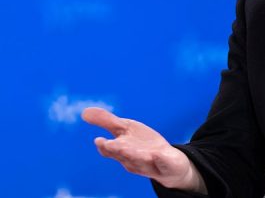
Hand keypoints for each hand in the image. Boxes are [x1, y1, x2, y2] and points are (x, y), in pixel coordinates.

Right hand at [81, 107, 206, 192]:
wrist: (169, 163)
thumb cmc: (142, 145)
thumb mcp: (126, 130)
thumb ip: (106, 121)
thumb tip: (84, 112)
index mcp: (122, 150)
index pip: (111, 150)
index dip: (105, 146)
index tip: (99, 140)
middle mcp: (134, 158)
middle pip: (124, 155)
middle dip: (118, 151)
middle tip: (111, 145)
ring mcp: (151, 162)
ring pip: (142, 160)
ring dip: (137, 155)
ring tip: (134, 149)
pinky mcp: (168, 163)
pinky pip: (165, 162)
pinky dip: (161, 158)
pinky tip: (159, 154)